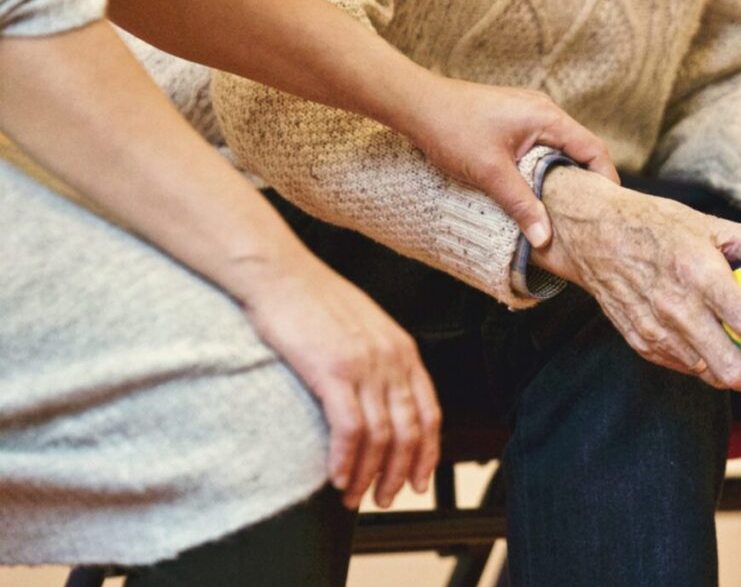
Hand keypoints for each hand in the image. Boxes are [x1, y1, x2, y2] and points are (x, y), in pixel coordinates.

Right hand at [234, 251, 440, 509]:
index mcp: (403, 349)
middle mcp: (391, 359)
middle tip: (383, 499)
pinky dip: (346, 460)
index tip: (418, 481)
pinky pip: (350, 429)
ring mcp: (364, 365)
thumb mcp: (362, 327)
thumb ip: (378, 360)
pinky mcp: (332, 370)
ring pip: (381, 437)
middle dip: (398, 474)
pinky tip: (336, 477)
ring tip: (353, 496)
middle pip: (409, 432)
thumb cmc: (312, 299)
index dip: (427, 454)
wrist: (278, 273)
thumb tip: (379, 399)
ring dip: (368, 475)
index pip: (430, 413)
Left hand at [403, 77, 619, 247]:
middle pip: (579, 151)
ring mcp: (527, 115)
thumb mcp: (490, 172)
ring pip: (558, 151)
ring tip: (563, 211)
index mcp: (547, 117)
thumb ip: (521, 205)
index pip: (593, 149)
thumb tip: (545, 238)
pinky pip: (539, 149)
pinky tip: (534, 193)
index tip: (608, 210)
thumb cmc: (451, 128)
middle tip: (588, 217)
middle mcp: (543, 112)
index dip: (606, 180)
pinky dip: (543, 170)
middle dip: (586, 183)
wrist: (415, 104)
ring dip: (561, 178)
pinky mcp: (511, 122)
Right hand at [532, 167, 740, 394]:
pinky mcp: (640, 343)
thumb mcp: (714, 224)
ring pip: (709, 374)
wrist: (593, 234)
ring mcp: (654, 331)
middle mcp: (675, 309)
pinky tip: (725, 353)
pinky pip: (684, 366)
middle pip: (732, 369)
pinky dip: (710, 366)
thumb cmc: (658, 224)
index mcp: (699, 275)